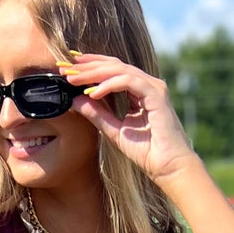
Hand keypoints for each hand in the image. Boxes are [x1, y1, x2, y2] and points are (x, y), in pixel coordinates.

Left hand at [63, 53, 198, 187]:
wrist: (168, 167)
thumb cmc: (147, 152)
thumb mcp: (114, 130)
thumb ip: (97, 114)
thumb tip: (75, 100)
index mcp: (138, 90)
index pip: (112, 70)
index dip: (89, 66)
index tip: (67, 68)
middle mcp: (146, 84)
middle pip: (113, 65)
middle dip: (87, 66)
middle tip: (65, 69)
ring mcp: (153, 87)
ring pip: (120, 69)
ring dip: (94, 73)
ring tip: (74, 80)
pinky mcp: (156, 94)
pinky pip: (129, 81)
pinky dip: (109, 85)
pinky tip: (94, 93)